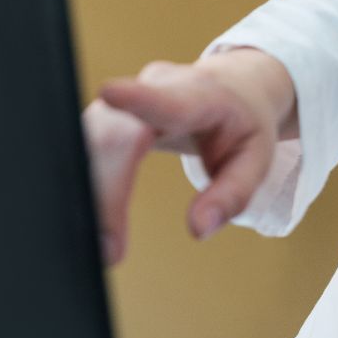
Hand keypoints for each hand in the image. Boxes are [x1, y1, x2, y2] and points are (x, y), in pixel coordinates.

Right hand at [80, 51, 291, 264]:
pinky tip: (87, 217)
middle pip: (113, 132)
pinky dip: (81, 185)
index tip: (111, 93)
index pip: (167, 98)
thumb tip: (199, 229)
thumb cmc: (241, 124)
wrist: (226, 88)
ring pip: (86, 139)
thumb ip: (231, 196)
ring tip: (99, 242)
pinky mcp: (103, 117)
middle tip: (108, 248)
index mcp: (199, 96)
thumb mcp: (256, 160)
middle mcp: (153, 88)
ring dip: (86, 193)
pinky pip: (80, 147)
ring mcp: (123, 100)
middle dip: (105, 189)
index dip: (137, 98)